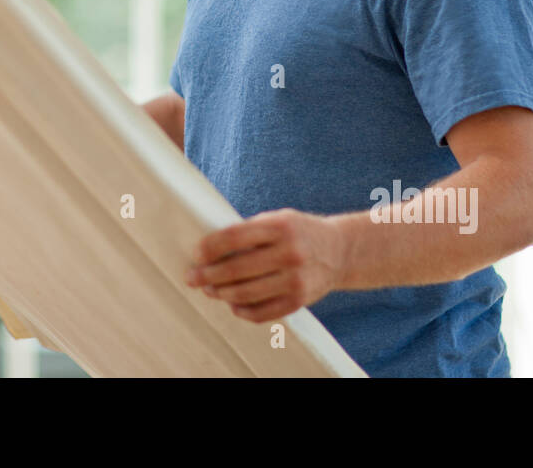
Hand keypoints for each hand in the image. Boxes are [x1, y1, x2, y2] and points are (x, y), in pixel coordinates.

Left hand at [184, 208, 344, 322]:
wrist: (340, 251)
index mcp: (280, 227)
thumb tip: (210, 249)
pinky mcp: (299, 301)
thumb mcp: (278, 220)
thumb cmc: (299, 232)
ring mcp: (296, 280)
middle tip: (191, 278)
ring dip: (221, 293)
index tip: (196, 254)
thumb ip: (249, 231)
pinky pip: (262, 312)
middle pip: (237, 268)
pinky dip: (242, 310)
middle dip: (208, 275)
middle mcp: (289, 253)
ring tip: (209, 290)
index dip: (211, 247)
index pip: (235, 237)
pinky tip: (232, 304)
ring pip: (246, 293)